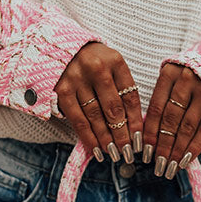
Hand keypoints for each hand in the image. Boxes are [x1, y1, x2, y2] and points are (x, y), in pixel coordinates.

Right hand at [54, 41, 143, 161]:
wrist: (62, 48)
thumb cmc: (95, 62)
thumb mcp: (112, 68)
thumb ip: (123, 91)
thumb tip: (134, 127)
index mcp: (115, 61)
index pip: (130, 96)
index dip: (136, 121)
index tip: (139, 140)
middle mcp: (96, 68)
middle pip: (113, 108)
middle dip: (122, 134)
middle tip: (127, 152)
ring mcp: (77, 78)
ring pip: (95, 116)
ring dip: (105, 138)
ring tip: (114, 154)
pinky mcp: (61, 89)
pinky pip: (76, 118)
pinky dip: (87, 136)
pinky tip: (95, 148)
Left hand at [143, 62, 200, 176]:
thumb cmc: (189, 75)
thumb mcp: (172, 80)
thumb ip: (161, 101)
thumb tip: (145, 135)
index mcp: (170, 73)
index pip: (156, 108)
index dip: (150, 133)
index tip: (145, 153)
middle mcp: (187, 80)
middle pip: (172, 120)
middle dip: (164, 146)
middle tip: (159, 166)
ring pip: (189, 126)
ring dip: (178, 150)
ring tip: (171, 167)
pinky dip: (195, 146)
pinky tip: (186, 160)